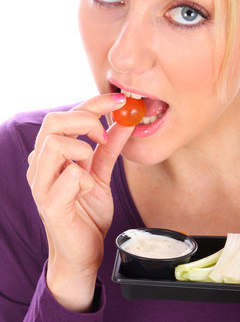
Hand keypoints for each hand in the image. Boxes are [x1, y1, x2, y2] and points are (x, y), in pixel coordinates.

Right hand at [27, 93, 132, 311]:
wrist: (82, 252)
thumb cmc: (87, 213)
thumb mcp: (100, 175)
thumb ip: (109, 149)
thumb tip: (124, 122)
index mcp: (51, 156)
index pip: (66, 116)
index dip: (94, 104)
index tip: (121, 100)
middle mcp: (41, 166)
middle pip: (53, 122)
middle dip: (86, 120)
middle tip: (104, 135)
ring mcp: (41, 185)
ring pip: (55, 144)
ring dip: (83, 149)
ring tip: (92, 168)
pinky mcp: (50, 204)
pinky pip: (69, 176)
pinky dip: (85, 179)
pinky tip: (88, 190)